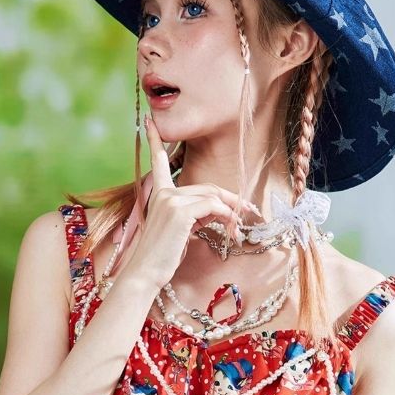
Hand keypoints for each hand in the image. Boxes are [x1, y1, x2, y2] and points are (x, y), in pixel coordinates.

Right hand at [128, 113, 261, 290]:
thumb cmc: (161, 257)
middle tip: (249, 212)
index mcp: (159, 194)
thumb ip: (194, 215)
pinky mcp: (179, 212)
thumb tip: (218, 213)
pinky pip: (213, 207)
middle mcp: (164, 192)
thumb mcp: (179, 231)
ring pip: (213, 197)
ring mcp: (170, 200)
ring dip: (232, 213)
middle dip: (231, 199)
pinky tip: (231, 231)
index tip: (149, 121)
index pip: (157, 161)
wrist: (145, 273)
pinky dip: (227, 218)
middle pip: (208, 187)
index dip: (155, 140)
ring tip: (239, 230)